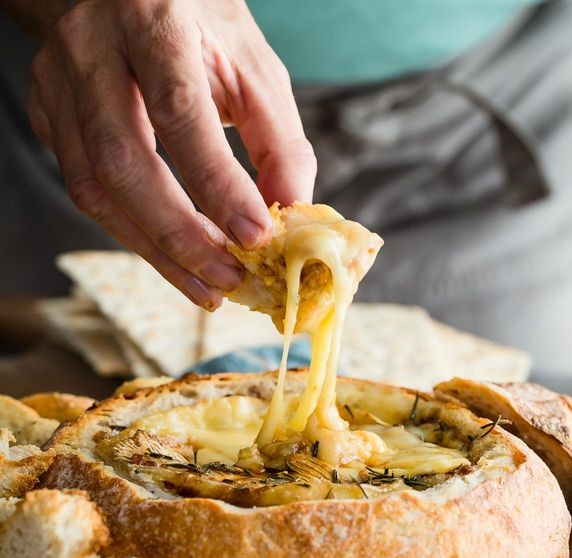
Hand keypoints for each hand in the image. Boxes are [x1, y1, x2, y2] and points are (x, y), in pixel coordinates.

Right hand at [28, 0, 316, 304]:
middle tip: (227, 279)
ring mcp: (59, 80)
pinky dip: (133, 234)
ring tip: (205, 285)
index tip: (254, 236)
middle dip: (178, 233)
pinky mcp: (46, 112)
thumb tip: (293, 212)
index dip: (215, 182)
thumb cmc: (199, 30)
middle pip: (122, 159)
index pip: (178, 110)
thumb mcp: (251, 64)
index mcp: (152, 16)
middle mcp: (92, 44)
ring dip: (154, 249)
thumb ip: (278, 137)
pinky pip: (85, 191)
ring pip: (94, 187)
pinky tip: (173, 257)